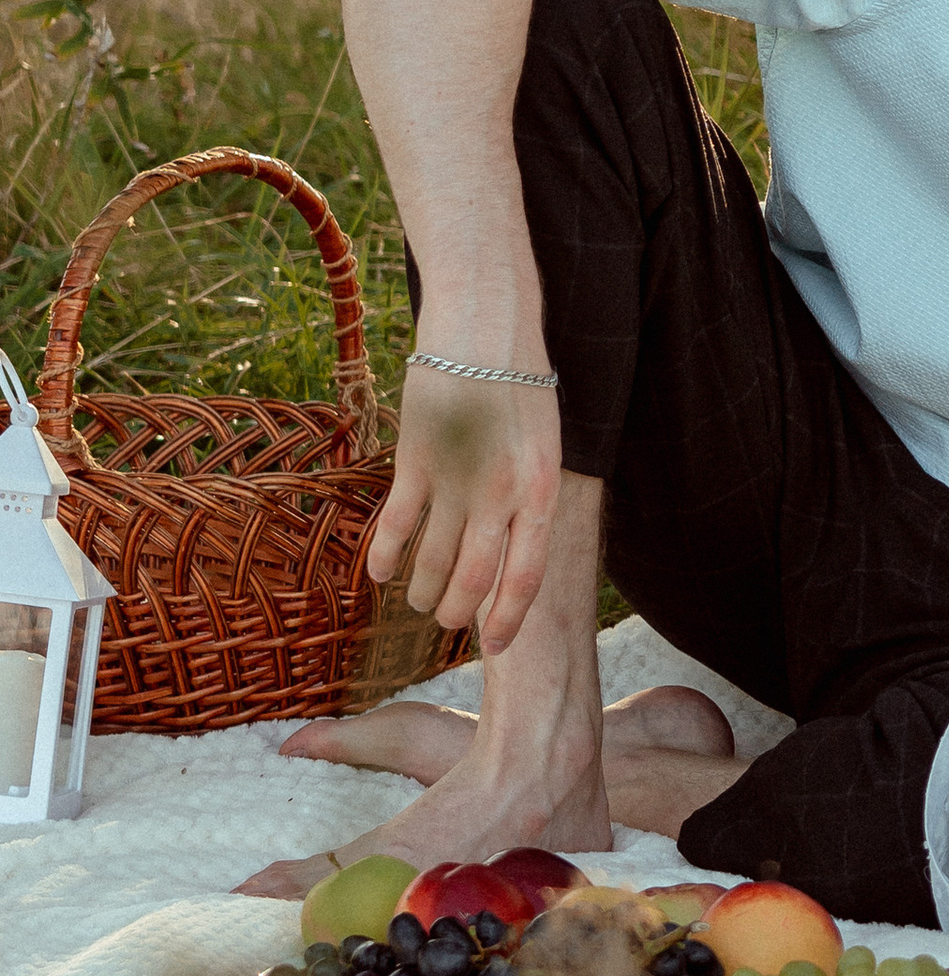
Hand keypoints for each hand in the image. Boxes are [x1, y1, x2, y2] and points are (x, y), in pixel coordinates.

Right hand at [371, 343, 561, 652]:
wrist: (486, 327)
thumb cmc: (520, 386)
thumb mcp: (543, 445)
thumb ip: (528, 498)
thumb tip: (513, 550)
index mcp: (540, 490)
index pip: (526, 576)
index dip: (507, 618)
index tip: (493, 648)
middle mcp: (501, 492)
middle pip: (476, 578)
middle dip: (457, 610)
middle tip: (444, 621)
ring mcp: (456, 477)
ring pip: (434, 558)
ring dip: (422, 589)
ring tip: (416, 600)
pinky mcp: (415, 459)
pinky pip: (397, 523)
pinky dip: (385, 554)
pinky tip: (378, 574)